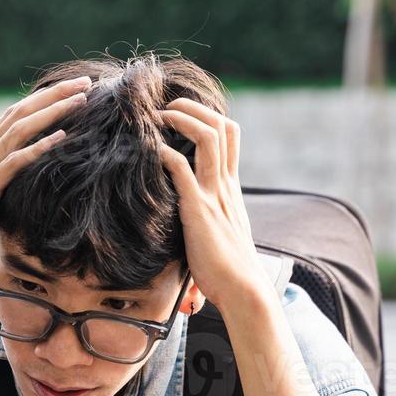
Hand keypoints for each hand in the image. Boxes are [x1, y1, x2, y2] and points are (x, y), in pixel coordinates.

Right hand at [0, 76, 92, 273]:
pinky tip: (60, 138)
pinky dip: (38, 148)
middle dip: (54, 95)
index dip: (41, 101)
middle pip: (20, 113)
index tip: (68, 91)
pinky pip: (13, 163)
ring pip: (20, 130)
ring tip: (80, 100)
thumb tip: (4, 190)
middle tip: (84, 82)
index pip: (13, 118)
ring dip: (52, 112)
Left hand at [156, 98, 268, 304]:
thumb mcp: (223, 229)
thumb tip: (191, 211)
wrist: (243, 289)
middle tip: (167, 106)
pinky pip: (183, 171)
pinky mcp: (199, 210)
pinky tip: (152, 151)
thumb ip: (212, 212)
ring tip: (159, 116)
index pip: (230, 134)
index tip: (183, 114)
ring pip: (208, 138)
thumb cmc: (229, 267)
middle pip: (221, 126)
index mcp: (231, 186)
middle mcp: (226, 184)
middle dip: (193, 108)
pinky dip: (167, 155)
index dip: (208, 115)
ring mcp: (214, 194)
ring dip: (181, 120)